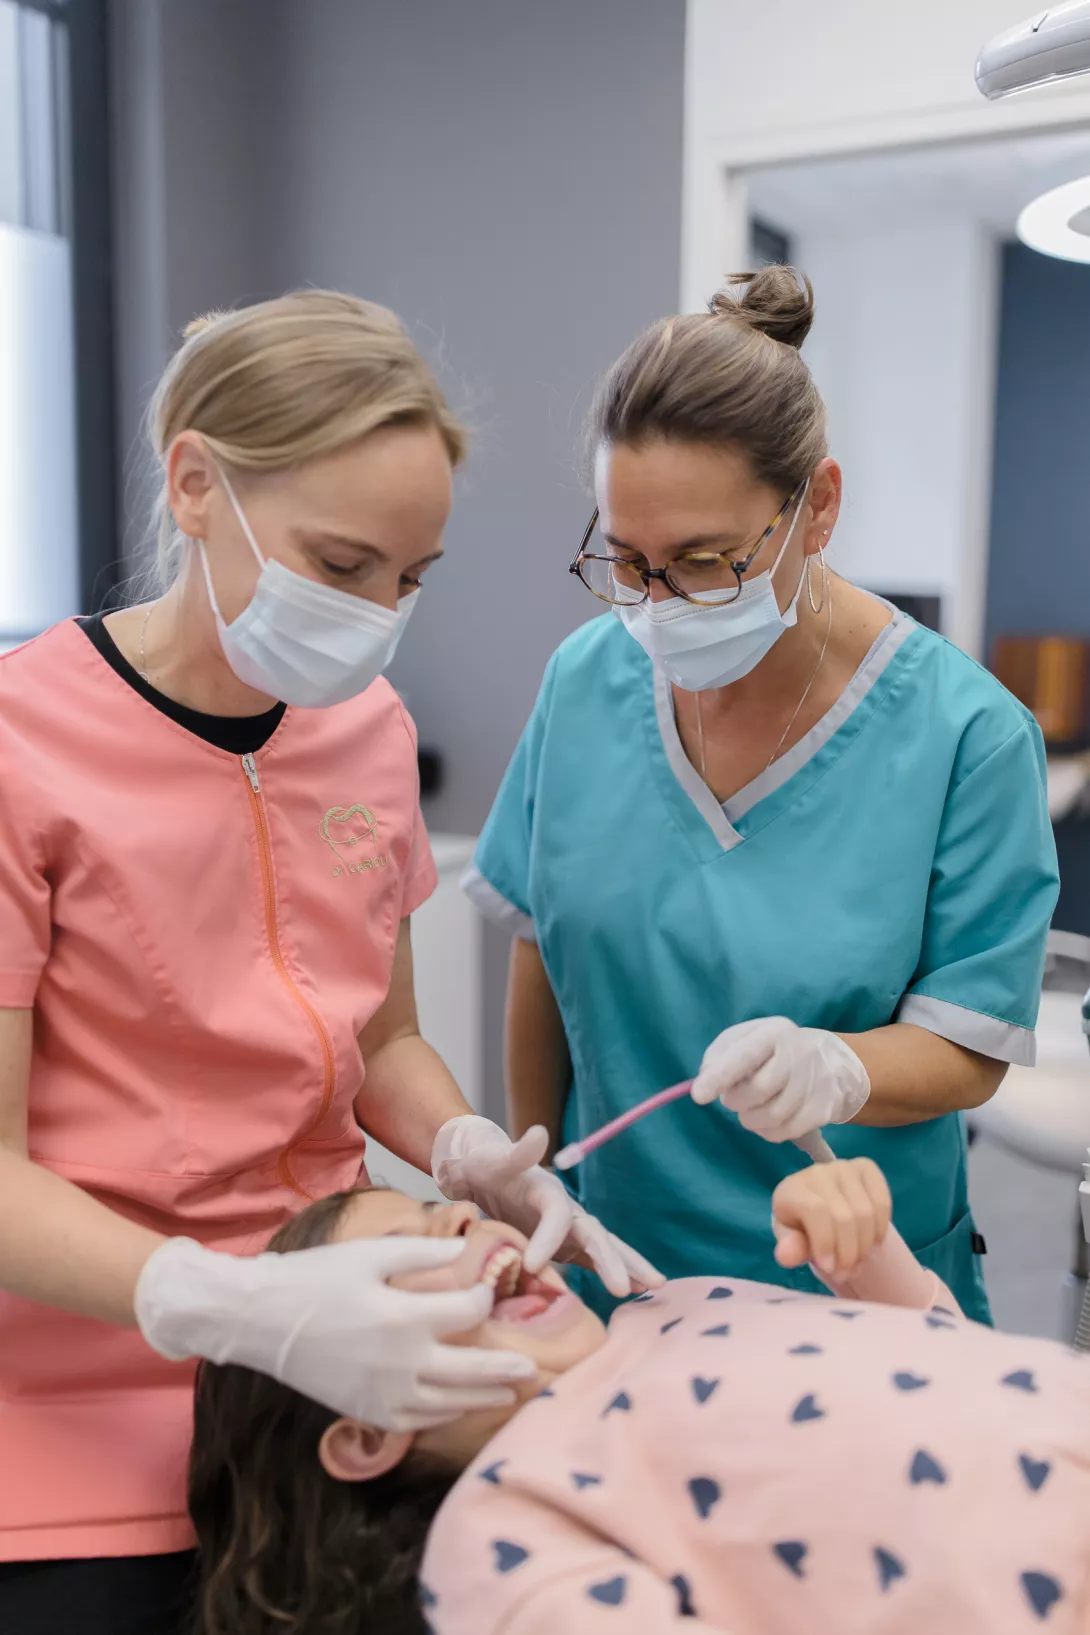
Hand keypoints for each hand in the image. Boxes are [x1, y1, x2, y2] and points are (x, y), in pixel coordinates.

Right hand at [135, 1234, 537, 1432]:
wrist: (261, 1321)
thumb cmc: (316, 1279)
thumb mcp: (371, 1254)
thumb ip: (424, 1251)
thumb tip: (466, 1246)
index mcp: (404, 1317)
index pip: (467, 1313)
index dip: (484, 1299)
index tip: (492, 1289)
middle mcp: (400, 1362)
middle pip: (470, 1371)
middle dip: (505, 1369)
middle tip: (533, 1369)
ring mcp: (383, 1393)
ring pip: (448, 1403)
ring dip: (483, 1398)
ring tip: (509, 1394)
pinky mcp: (367, 1411)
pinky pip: (419, 1419)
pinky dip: (445, 1414)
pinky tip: (460, 1406)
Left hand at [432, 1116, 663, 1298]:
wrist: (485, 1172)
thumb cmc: (487, 1165)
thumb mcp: (495, 1158)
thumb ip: (517, 1152)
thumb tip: (539, 1131)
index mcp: (548, 1191)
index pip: (556, 1216)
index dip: (548, 1238)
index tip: (531, 1266)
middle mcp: (565, 1210)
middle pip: (594, 1234)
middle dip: (611, 1260)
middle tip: (624, 1288)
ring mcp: (568, 1229)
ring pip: (604, 1248)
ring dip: (628, 1266)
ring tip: (656, 1285)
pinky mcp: (566, 1245)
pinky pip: (592, 1261)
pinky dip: (611, 1274)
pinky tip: (636, 1290)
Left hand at [691, 1017, 869, 1141]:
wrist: (833, 1060)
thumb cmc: (777, 1048)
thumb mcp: (750, 1037)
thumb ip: (721, 1053)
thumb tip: (705, 1077)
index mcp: (775, 1032)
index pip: (745, 1055)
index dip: (720, 1076)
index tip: (698, 1096)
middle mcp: (799, 1055)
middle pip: (758, 1090)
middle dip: (736, 1101)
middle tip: (732, 1099)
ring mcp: (815, 1083)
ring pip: (772, 1116)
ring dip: (750, 1119)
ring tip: (750, 1108)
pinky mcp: (823, 1110)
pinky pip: (784, 1132)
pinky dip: (766, 1131)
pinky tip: (766, 1119)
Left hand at [772, 1157, 891, 1278]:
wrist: (819, 1208)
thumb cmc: (802, 1227)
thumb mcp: (792, 1241)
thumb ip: (790, 1248)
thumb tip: (785, 1256)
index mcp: (792, 1189)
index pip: (816, 1211)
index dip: (827, 1242)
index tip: (829, 1268)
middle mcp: (818, 1172)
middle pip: (845, 1217)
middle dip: (848, 1254)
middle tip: (845, 1274)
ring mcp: (843, 1167)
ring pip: (866, 1212)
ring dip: (865, 1247)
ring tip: (857, 1265)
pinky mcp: (866, 1168)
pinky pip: (882, 1202)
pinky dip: (880, 1229)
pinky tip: (871, 1244)